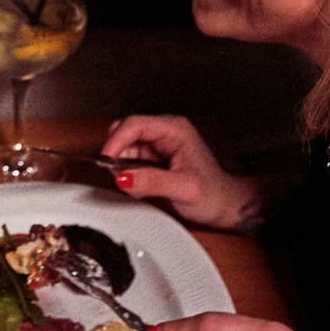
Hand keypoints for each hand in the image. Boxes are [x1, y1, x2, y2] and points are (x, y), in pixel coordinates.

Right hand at [100, 114, 262, 230]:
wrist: (224, 206)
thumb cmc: (213, 195)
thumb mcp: (184, 189)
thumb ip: (152, 182)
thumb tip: (122, 177)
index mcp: (175, 130)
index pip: (134, 124)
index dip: (116, 141)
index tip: (106, 161)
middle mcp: (165, 132)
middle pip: (125, 132)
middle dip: (116, 154)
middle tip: (119, 177)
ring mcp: (158, 144)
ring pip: (124, 146)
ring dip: (120, 165)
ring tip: (135, 184)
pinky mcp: (152, 157)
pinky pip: (128, 159)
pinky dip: (125, 172)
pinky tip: (138, 184)